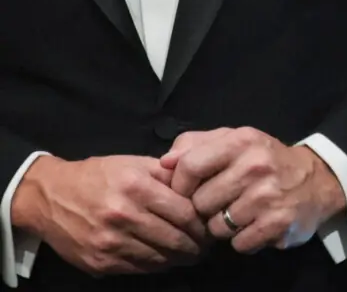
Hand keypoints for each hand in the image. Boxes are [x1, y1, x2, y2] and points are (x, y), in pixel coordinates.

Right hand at [11, 154, 206, 275]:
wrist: (49, 196)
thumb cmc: (98, 176)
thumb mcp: (134, 163)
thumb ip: (168, 174)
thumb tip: (201, 185)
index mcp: (136, 188)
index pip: (185, 213)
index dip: (203, 223)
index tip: (211, 226)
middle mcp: (123, 216)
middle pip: (175, 240)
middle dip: (197, 246)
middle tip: (207, 246)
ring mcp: (109, 243)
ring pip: (159, 258)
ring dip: (179, 259)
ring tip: (190, 254)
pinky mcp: (98, 263)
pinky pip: (138, 269)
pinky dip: (156, 266)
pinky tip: (164, 259)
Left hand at [161, 128, 344, 254]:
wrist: (318, 181)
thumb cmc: (264, 161)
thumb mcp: (233, 141)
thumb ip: (194, 144)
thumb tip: (164, 163)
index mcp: (241, 141)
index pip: (189, 166)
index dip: (180, 185)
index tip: (187, 192)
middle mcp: (256, 166)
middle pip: (200, 202)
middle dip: (205, 208)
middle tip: (221, 203)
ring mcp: (269, 196)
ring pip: (217, 227)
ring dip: (223, 226)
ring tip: (239, 214)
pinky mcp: (278, 223)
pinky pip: (239, 244)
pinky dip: (243, 240)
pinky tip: (254, 226)